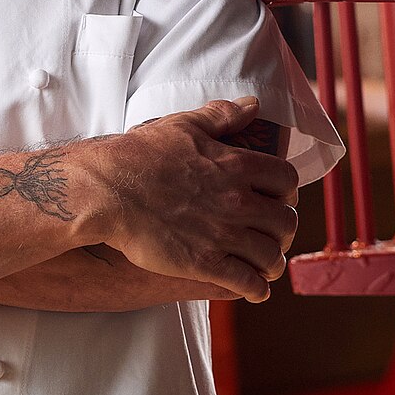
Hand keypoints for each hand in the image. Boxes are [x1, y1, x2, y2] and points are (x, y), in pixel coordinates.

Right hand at [78, 96, 298, 303]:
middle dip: (284, 231)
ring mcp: (224, 235)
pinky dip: (256, 289)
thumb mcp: (183, 125)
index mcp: (237, 165)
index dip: (287, 192)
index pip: (286, 181)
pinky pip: (247, 282)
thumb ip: (221, 116)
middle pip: (286, 222)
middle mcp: (238, 202)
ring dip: (272, 262)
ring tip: (266, 266)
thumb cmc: (140, 155)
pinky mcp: (205, 264)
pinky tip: (253, 288)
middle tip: (273, 235)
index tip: (279, 199)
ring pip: (271, 256)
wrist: (108, 190)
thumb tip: (251, 106)